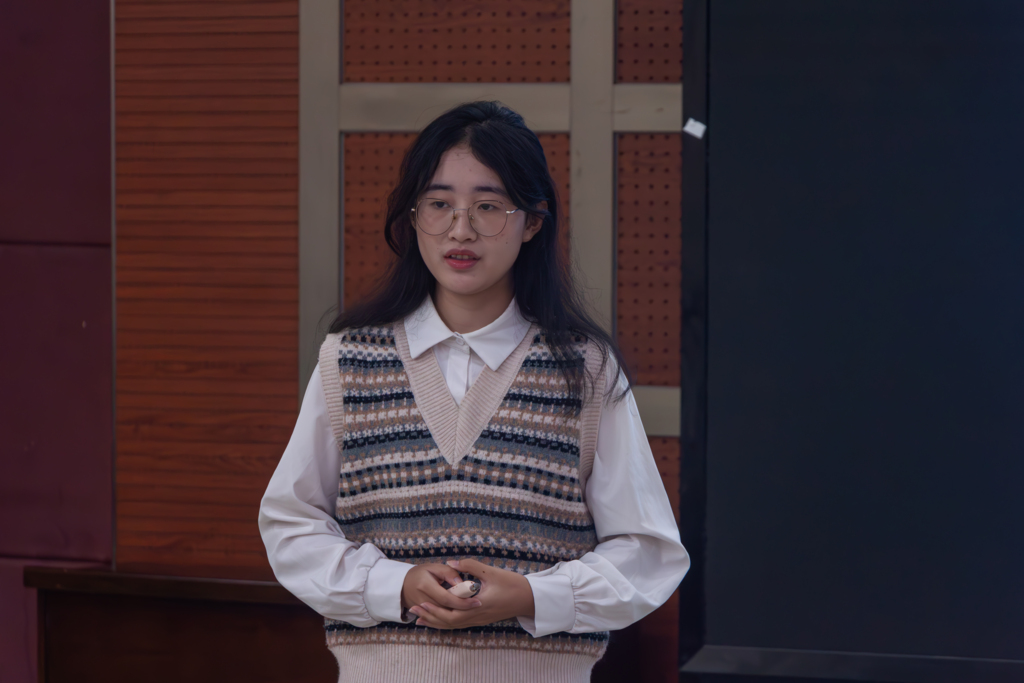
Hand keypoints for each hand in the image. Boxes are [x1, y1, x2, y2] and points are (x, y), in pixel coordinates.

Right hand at [401, 563, 481, 613]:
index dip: (462, 601)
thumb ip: (449, 573)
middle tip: (479, 605)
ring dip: (459, 615)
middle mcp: (422, 600)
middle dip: (463, 609)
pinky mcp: (423, 616)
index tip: (477, 600)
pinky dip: (451, 619)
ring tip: (474, 611)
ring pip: (443, 617)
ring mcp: (422, 610)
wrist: (402, 584)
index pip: (446, 598)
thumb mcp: (434, 567)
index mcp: (425, 585)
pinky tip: (463, 617)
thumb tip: (461, 583)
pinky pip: (439, 620)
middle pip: (446, 610)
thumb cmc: (421, 573)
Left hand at [408, 558, 534, 628]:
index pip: (451, 614)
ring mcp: (479, 620)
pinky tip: (438, 618)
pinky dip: (446, 622)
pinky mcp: (481, 619)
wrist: (529, 598)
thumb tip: (451, 563)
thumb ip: (470, 567)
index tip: (420, 602)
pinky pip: (459, 624)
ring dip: (436, 621)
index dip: (434, 610)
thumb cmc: (512, 584)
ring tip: (419, 618)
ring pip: (453, 625)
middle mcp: (476, 616)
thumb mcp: (491, 572)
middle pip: (448, 622)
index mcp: (478, 606)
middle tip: (413, 610)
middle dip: (430, 616)